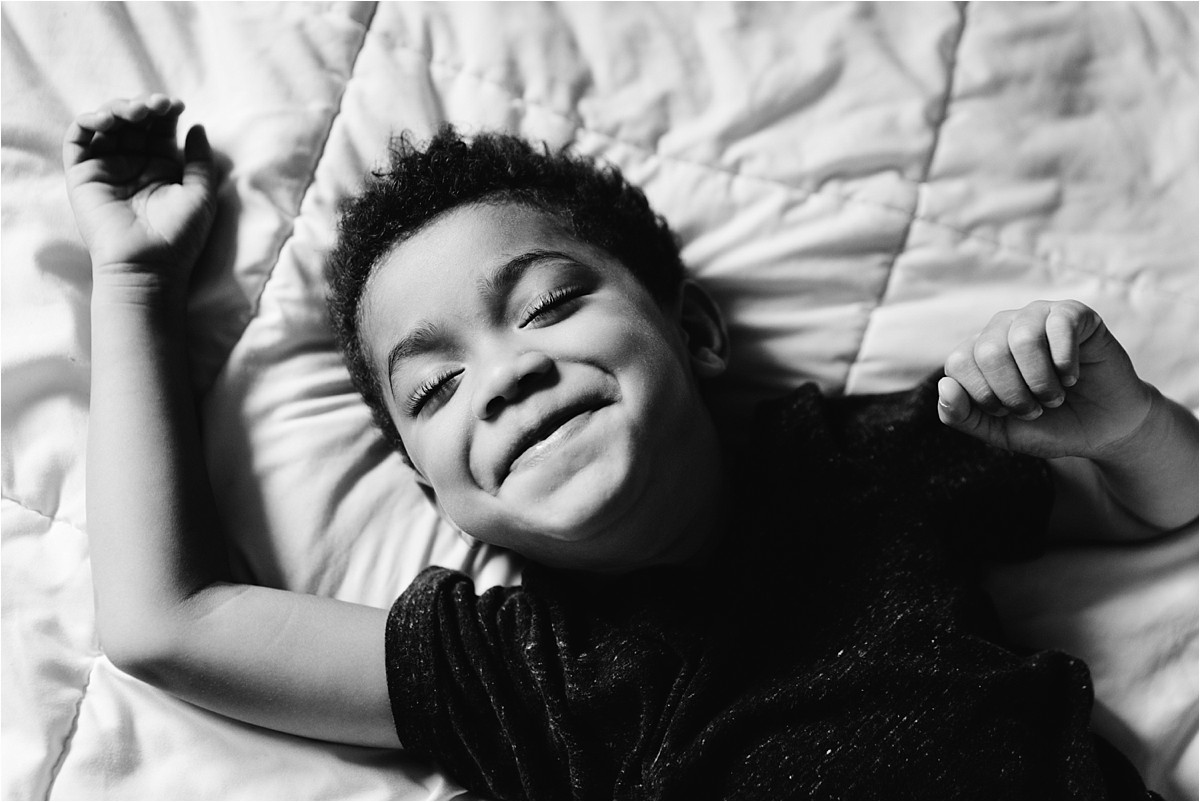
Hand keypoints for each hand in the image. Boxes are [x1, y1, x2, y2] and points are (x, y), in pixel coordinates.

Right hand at [63, 94, 216, 294]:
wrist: (148, 266)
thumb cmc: (179, 237)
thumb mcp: (200, 194)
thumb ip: (200, 159)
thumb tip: (197, 125)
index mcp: (162, 166)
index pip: (159, 128)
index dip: (165, 111)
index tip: (176, 105)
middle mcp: (133, 163)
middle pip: (133, 120)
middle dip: (144, 106)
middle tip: (157, 106)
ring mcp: (107, 167)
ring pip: (106, 123)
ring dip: (119, 108)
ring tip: (137, 112)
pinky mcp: (82, 174)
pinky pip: (78, 138)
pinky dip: (89, 121)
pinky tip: (108, 120)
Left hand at [937, 300, 1153, 459]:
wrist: (1103, 428)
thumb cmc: (1048, 426)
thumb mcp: (998, 431)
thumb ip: (961, 415)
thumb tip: (943, 386)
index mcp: (976, 352)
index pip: (957, 364)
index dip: (985, 397)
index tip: (1008, 412)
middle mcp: (1001, 328)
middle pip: (988, 352)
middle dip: (1015, 394)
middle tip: (1036, 407)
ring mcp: (1036, 316)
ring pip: (1023, 338)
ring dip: (1042, 381)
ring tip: (1055, 395)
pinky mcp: (1072, 313)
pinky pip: (1060, 326)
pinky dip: (1067, 363)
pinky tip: (1073, 376)